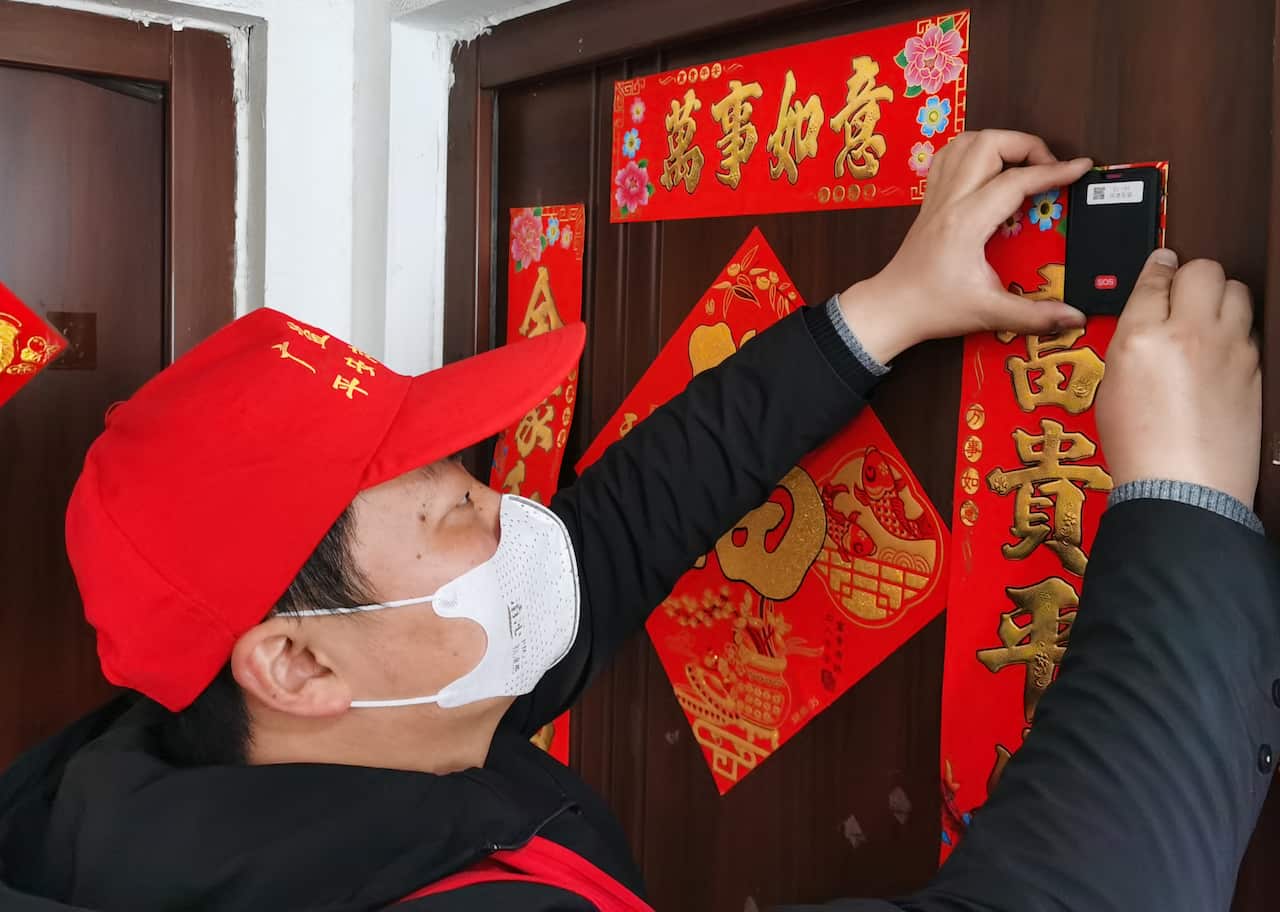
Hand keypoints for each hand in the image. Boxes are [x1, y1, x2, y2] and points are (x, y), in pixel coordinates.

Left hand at [838, 130, 1092, 362]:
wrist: (892, 308)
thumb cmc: (933, 308)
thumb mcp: (989, 313)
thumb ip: (1034, 316)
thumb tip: (1074, 318)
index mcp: (966, 222)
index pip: (1016, 181)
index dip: (1054, 171)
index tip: (1082, 168)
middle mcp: (950, 200)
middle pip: (989, 143)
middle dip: (1027, 145)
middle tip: (1048, 169)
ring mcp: (937, 196)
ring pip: (966, 142)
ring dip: (999, 143)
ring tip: (1022, 164)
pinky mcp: (930, 200)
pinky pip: (949, 157)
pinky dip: (973, 151)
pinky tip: (989, 169)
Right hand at [1096, 251, 1260, 504]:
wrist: (1183, 487)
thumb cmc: (1140, 448)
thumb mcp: (1112, 386)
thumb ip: (1130, 341)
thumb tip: (1145, 319)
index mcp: (1142, 336)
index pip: (1154, 278)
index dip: (1156, 268)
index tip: (1160, 265)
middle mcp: (1190, 333)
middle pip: (1203, 270)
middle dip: (1191, 276)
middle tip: (1182, 292)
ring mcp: (1229, 348)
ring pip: (1237, 290)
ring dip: (1220, 296)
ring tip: (1207, 317)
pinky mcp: (1254, 367)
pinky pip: (1250, 328)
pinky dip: (1236, 330)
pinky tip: (1221, 351)